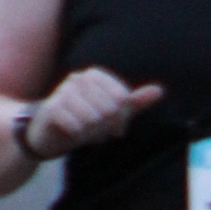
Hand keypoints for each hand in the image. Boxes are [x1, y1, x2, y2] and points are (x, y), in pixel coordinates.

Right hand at [24, 68, 161, 155]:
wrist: (51, 133)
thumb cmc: (85, 119)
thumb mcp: (113, 112)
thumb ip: (135, 102)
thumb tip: (159, 90)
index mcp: (94, 75)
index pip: (121, 97)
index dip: (122, 115)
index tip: (117, 125)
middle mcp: (78, 79)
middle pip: (109, 108)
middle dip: (107, 125)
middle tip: (99, 130)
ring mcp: (63, 92)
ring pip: (92, 117)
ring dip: (92, 131)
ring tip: (85, 130)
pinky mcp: (51, 108)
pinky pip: (76, 125)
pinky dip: (78, 133)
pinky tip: (73, 133)